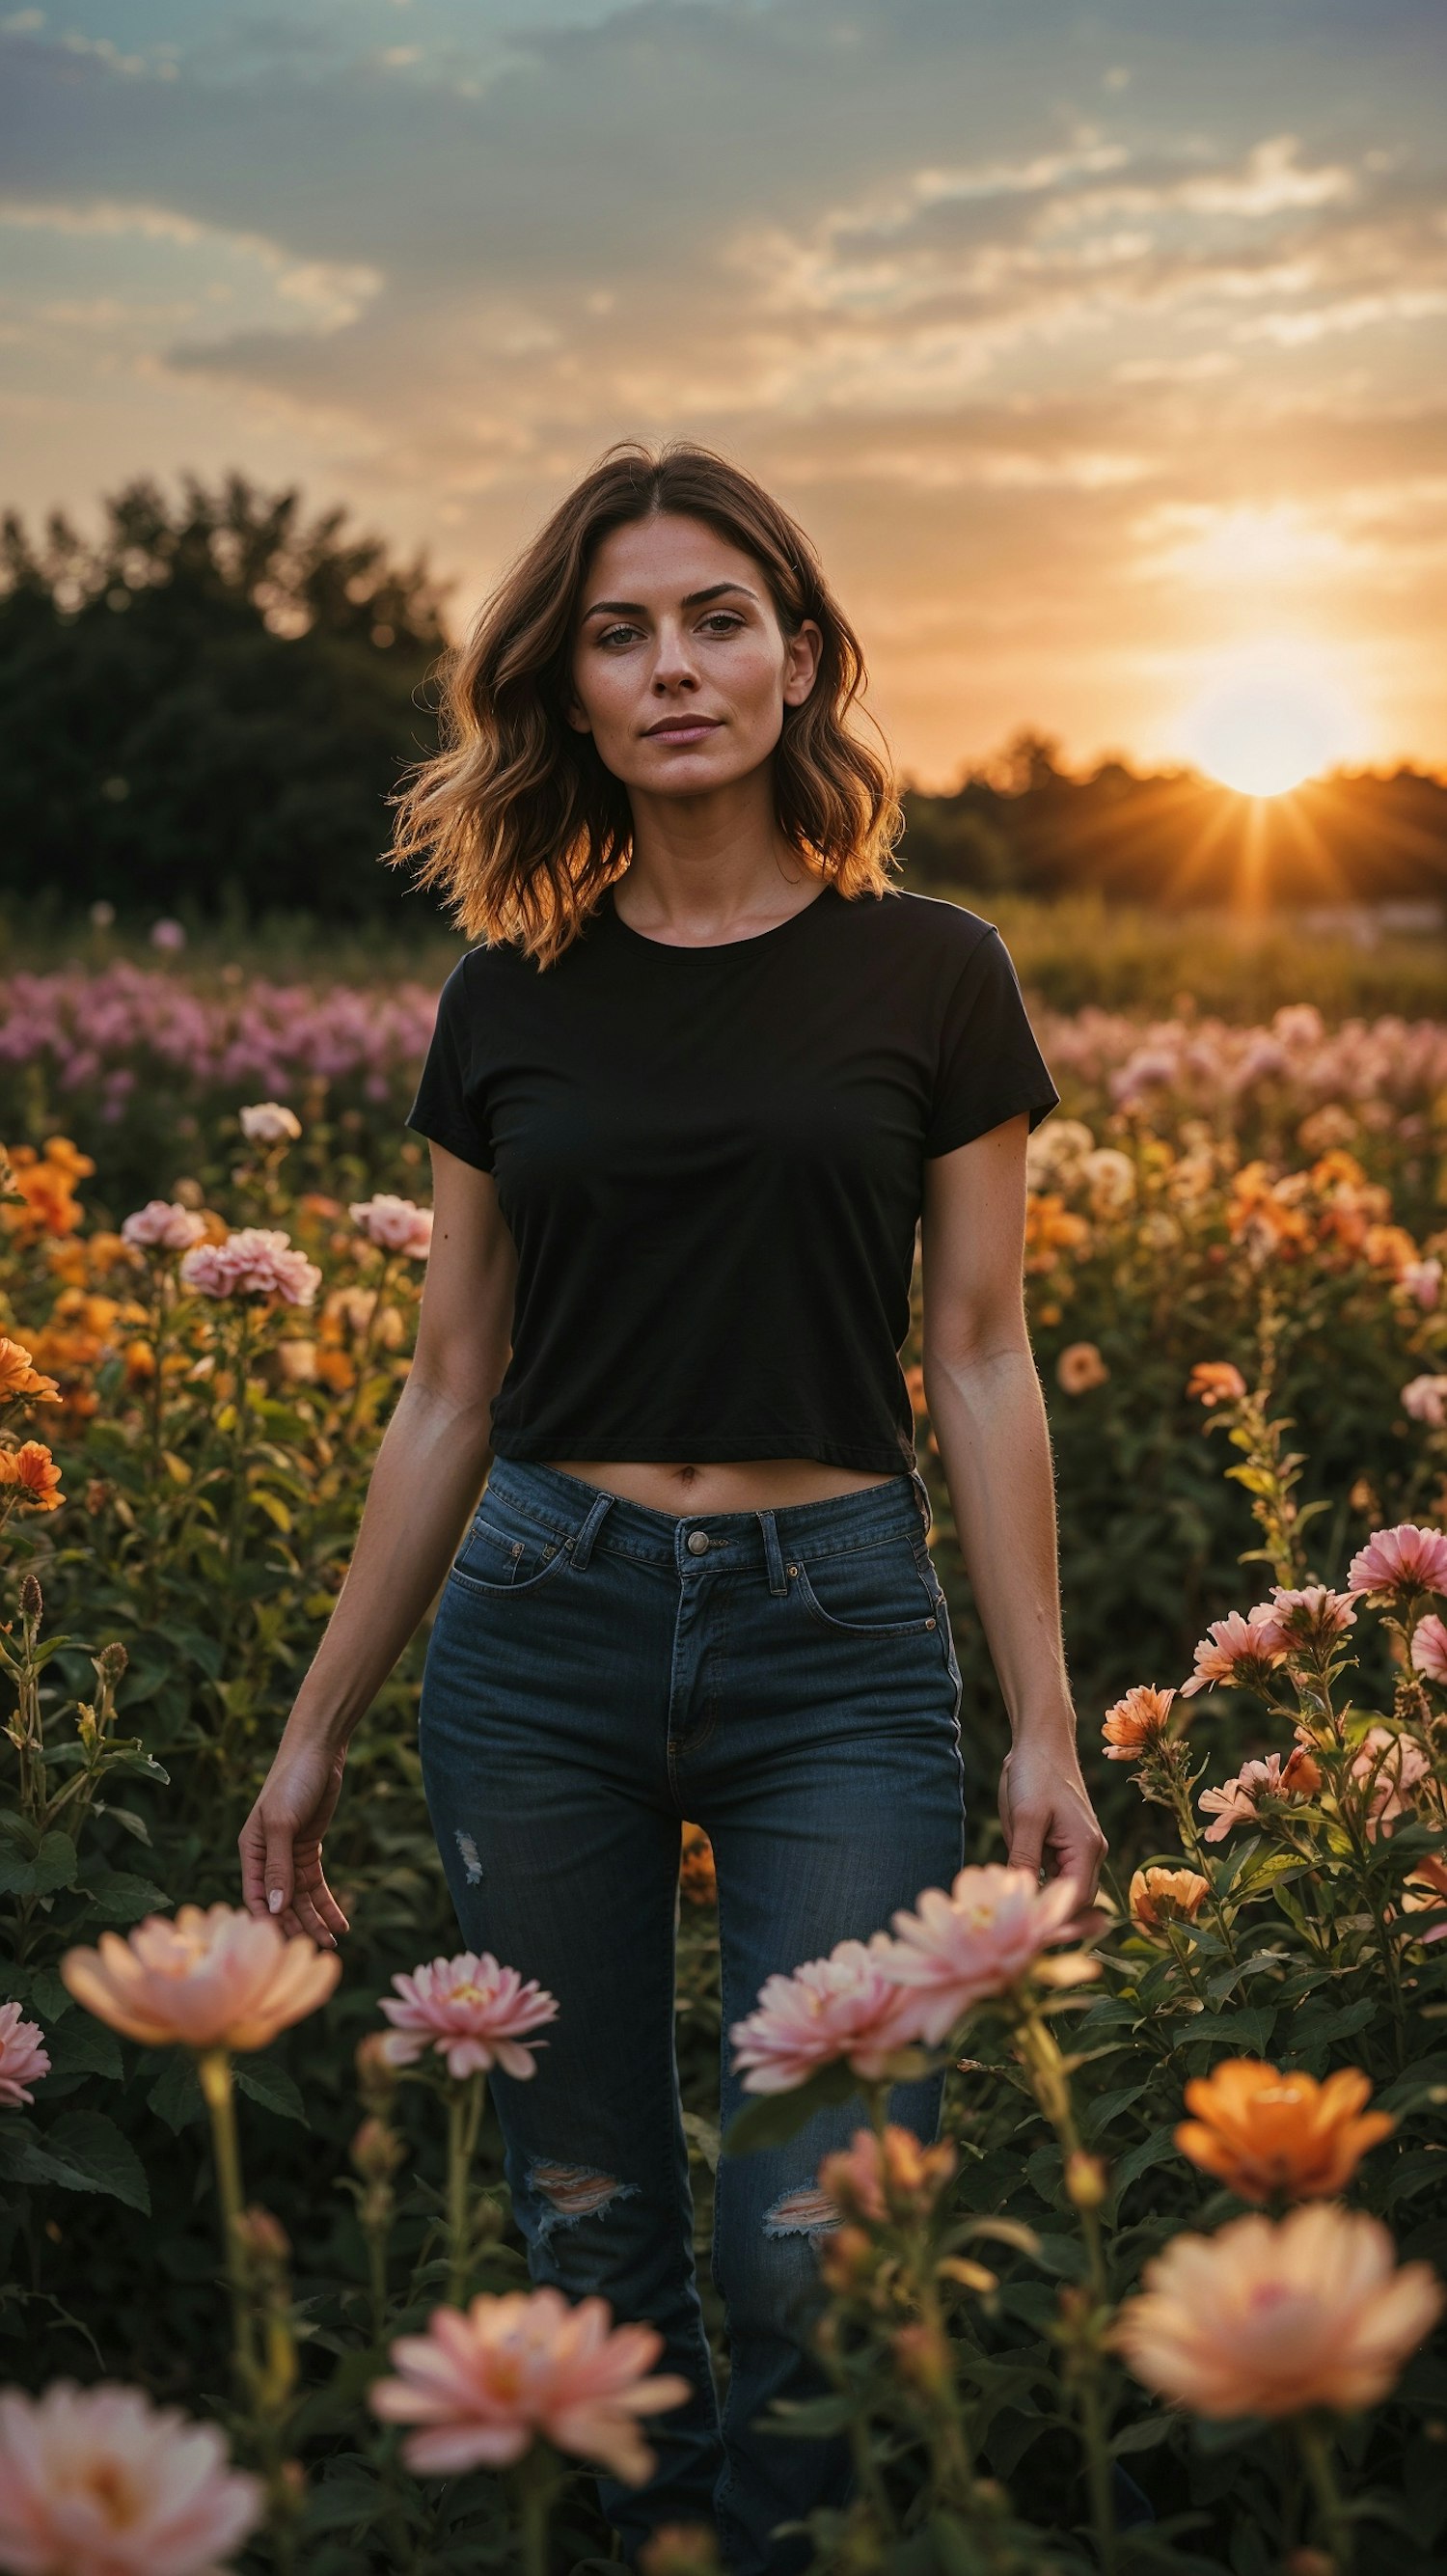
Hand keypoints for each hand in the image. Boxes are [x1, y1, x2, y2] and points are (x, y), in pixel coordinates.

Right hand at [239, 1732, 349, 1949]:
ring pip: (300, 1899)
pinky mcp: (308, 1851)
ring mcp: (289, 1856)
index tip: (285, 1944)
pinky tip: (340, 1923)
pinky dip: (327, 1904)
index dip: (269, 1921)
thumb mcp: (283, 1824)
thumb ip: (278, 1866)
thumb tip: (275, 1907)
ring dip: (315, 1920)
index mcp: (251, 1851)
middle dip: (297, 1926)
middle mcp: (267, 1858)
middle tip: (317, 1949)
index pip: (254, 1896)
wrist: (318, 1753)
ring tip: (333, 1942)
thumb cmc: (292, 1782)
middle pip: (280, 1902)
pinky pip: (316, 1886)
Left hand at [998, 1736, 1107, 1919]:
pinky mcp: (1063, 1845)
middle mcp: (1089, 1854)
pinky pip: (1051, 1873)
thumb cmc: (1036, 1773)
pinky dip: (1034, 1880)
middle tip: (1009, 1925)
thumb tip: (1019, 1896)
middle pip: (1072, 1900)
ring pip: (1060, 1888)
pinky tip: (1011, 1882)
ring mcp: (1077, 1850)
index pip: (1075, 1900)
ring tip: (1006, 1905)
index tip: (1021, 1931)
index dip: (1052, 1919)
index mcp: (1087, 1848)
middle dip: (1045, 1912)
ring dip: (1038, 1895)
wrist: (1041, 1743)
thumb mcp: (1026, 1817)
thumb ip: (1024, 1858)